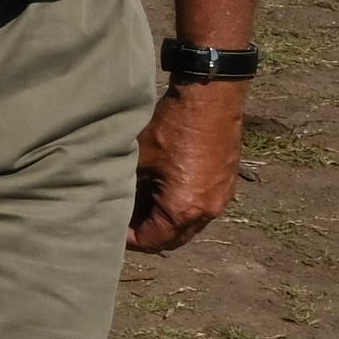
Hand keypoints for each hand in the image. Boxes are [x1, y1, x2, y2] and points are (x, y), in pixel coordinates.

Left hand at [125, 81, 245, 254]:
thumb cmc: (171, 126)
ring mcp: (221, 198)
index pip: (151, 241)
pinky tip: (164, 190)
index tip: (112, 227)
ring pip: (188, 224)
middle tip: (125, 220)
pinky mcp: (226, 183)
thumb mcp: (138, 160)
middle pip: (172, 239)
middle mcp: (207, 211)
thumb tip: (111, 203)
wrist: (210, 97)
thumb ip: (126, 190)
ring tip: (142, 204)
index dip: (128, 239)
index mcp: (183, 210)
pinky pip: (201, 207)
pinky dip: (182, 206)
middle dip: (147, 233)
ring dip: (165, 220)